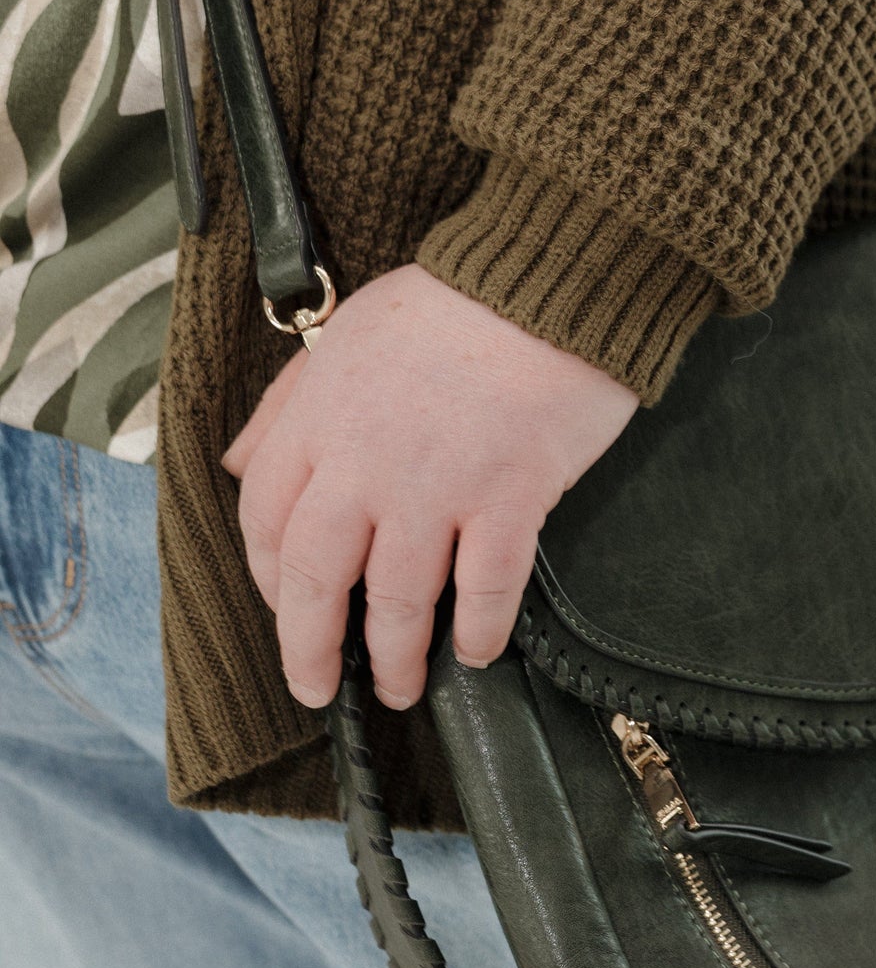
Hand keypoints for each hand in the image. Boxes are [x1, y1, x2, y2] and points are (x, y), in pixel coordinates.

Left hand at [222, 266, 637, 710]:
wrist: (547, 279)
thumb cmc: (452, 300)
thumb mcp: (344, 333)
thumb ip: (287, 402)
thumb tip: (236, 461)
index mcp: (319, 418)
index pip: (264, 518)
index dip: (266, 577)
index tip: (285, 607)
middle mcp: (365, 462)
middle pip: (315, 578)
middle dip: (310, 647)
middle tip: (320, 688)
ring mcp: (436, 486)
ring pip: (396, 600)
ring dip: (395, 657)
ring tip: (402, 687)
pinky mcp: (507, 497)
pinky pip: (484, 589)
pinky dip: (477, 631)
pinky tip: (477, 652)